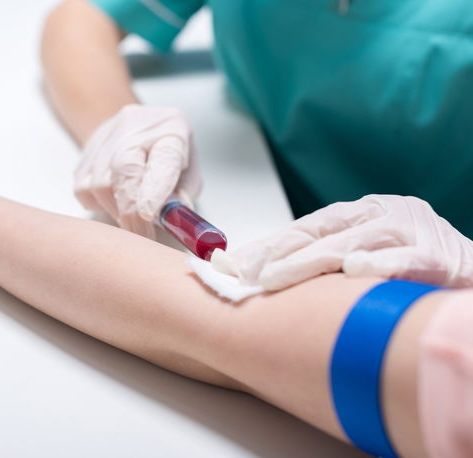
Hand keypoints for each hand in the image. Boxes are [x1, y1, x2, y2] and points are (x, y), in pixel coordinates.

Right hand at [75, 104, 201, 238]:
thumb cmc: (168, 153)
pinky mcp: (86, 149)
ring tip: (131, 216)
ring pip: (100, 183)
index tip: (148, 215)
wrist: (141, 126)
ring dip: (115, 209)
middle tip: (141, 234)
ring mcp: (107, 135)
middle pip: (125, 169)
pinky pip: (83, 188)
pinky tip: (113, 202)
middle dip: (130, 211)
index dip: (154, 189)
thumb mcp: (189, 173)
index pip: (163, 158)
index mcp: (171, 131)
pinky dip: (97, 203)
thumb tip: (170, 219)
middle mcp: (137, 127)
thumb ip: (182, 196)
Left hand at [212, 194, 472, 289]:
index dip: (268, 245)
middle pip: (321, 232)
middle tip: (242, 276)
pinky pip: (404, 260)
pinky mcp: (441, 255)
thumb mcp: (369, 254)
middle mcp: (385, 214)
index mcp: (364, 212)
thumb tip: (264, 276)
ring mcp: (412, 231)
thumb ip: (326, 261)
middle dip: (277, 254)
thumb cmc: (417, 267)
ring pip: (352, 242)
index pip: (306, 227)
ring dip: (310, 261)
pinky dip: (378, 265)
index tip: (233, 266)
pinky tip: (352, 270)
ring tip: (274, 278)